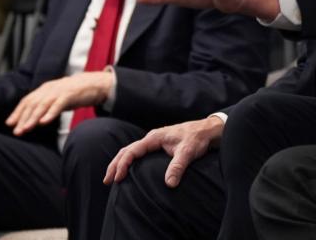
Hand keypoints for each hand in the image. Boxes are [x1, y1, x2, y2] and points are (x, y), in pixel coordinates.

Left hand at [5, 71, 112, 135]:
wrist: (95, 83)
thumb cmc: (75, 93)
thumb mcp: (57, 98)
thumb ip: (45, 105)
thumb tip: (32, 118)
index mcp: (45, 89)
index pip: (27, 100)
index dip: (18, 112)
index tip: (10, 123)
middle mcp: (49, 89)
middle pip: (32, 104)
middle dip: (23, 118)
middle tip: (16, 131)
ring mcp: (59, 91)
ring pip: (42, 105)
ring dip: (33, 118)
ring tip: (26, 129)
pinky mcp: (70, 95)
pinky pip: (58, 105)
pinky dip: (50, 114)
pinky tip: (43, 122)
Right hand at [103, 116, 223, 187]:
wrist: (208, 130)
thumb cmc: (198, 137)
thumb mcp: (188, 151)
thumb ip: (178, 166)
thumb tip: (169, 184)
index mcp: (155, 137)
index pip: (132, 150)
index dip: (123, 164)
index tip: (118, 178)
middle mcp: (152, 138)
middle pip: (127, 150)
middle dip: (115, 164)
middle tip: (107, 180)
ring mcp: (155, 142)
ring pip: (132, 151)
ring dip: (121, 163)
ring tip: (113, 177)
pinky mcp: (159, 146)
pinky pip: (139, 153)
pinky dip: (130, 162)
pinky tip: (129, 171)